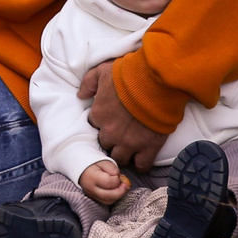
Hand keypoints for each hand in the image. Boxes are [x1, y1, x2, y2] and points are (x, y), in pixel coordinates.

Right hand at [78, 160, 127, 204]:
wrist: (83, 169)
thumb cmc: (94, 164)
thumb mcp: (104, 162)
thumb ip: (113, 170)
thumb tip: (120, 180)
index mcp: (92, 177)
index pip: (109, 183)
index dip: (117, 179)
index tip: (117, 175)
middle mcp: (91, 189)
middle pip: (108, 196)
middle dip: (121, 191)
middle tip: (125, 185)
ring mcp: (92, 196)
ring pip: (108, 201)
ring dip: (118, 196)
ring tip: (121, 188)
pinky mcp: (94, 199)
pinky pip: (106, 202)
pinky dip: (113, 198)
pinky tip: (116, 191)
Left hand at [80, 57, 167, 171]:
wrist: (155, 80)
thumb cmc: (129, 73)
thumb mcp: (102, 71)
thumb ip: (88, 83)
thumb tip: (81, 95)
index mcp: (99, 114)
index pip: (94, 126)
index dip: (102, 123)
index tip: (110, 120)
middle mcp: (111, 132)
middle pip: (105, 144)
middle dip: (111, 140)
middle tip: (121, 134)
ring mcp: (129, 142)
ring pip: (119, 158)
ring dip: (123, 153)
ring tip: (131, 147)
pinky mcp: (148, 147)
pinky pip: (141, 166)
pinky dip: (141, 164)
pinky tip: (142, 157)